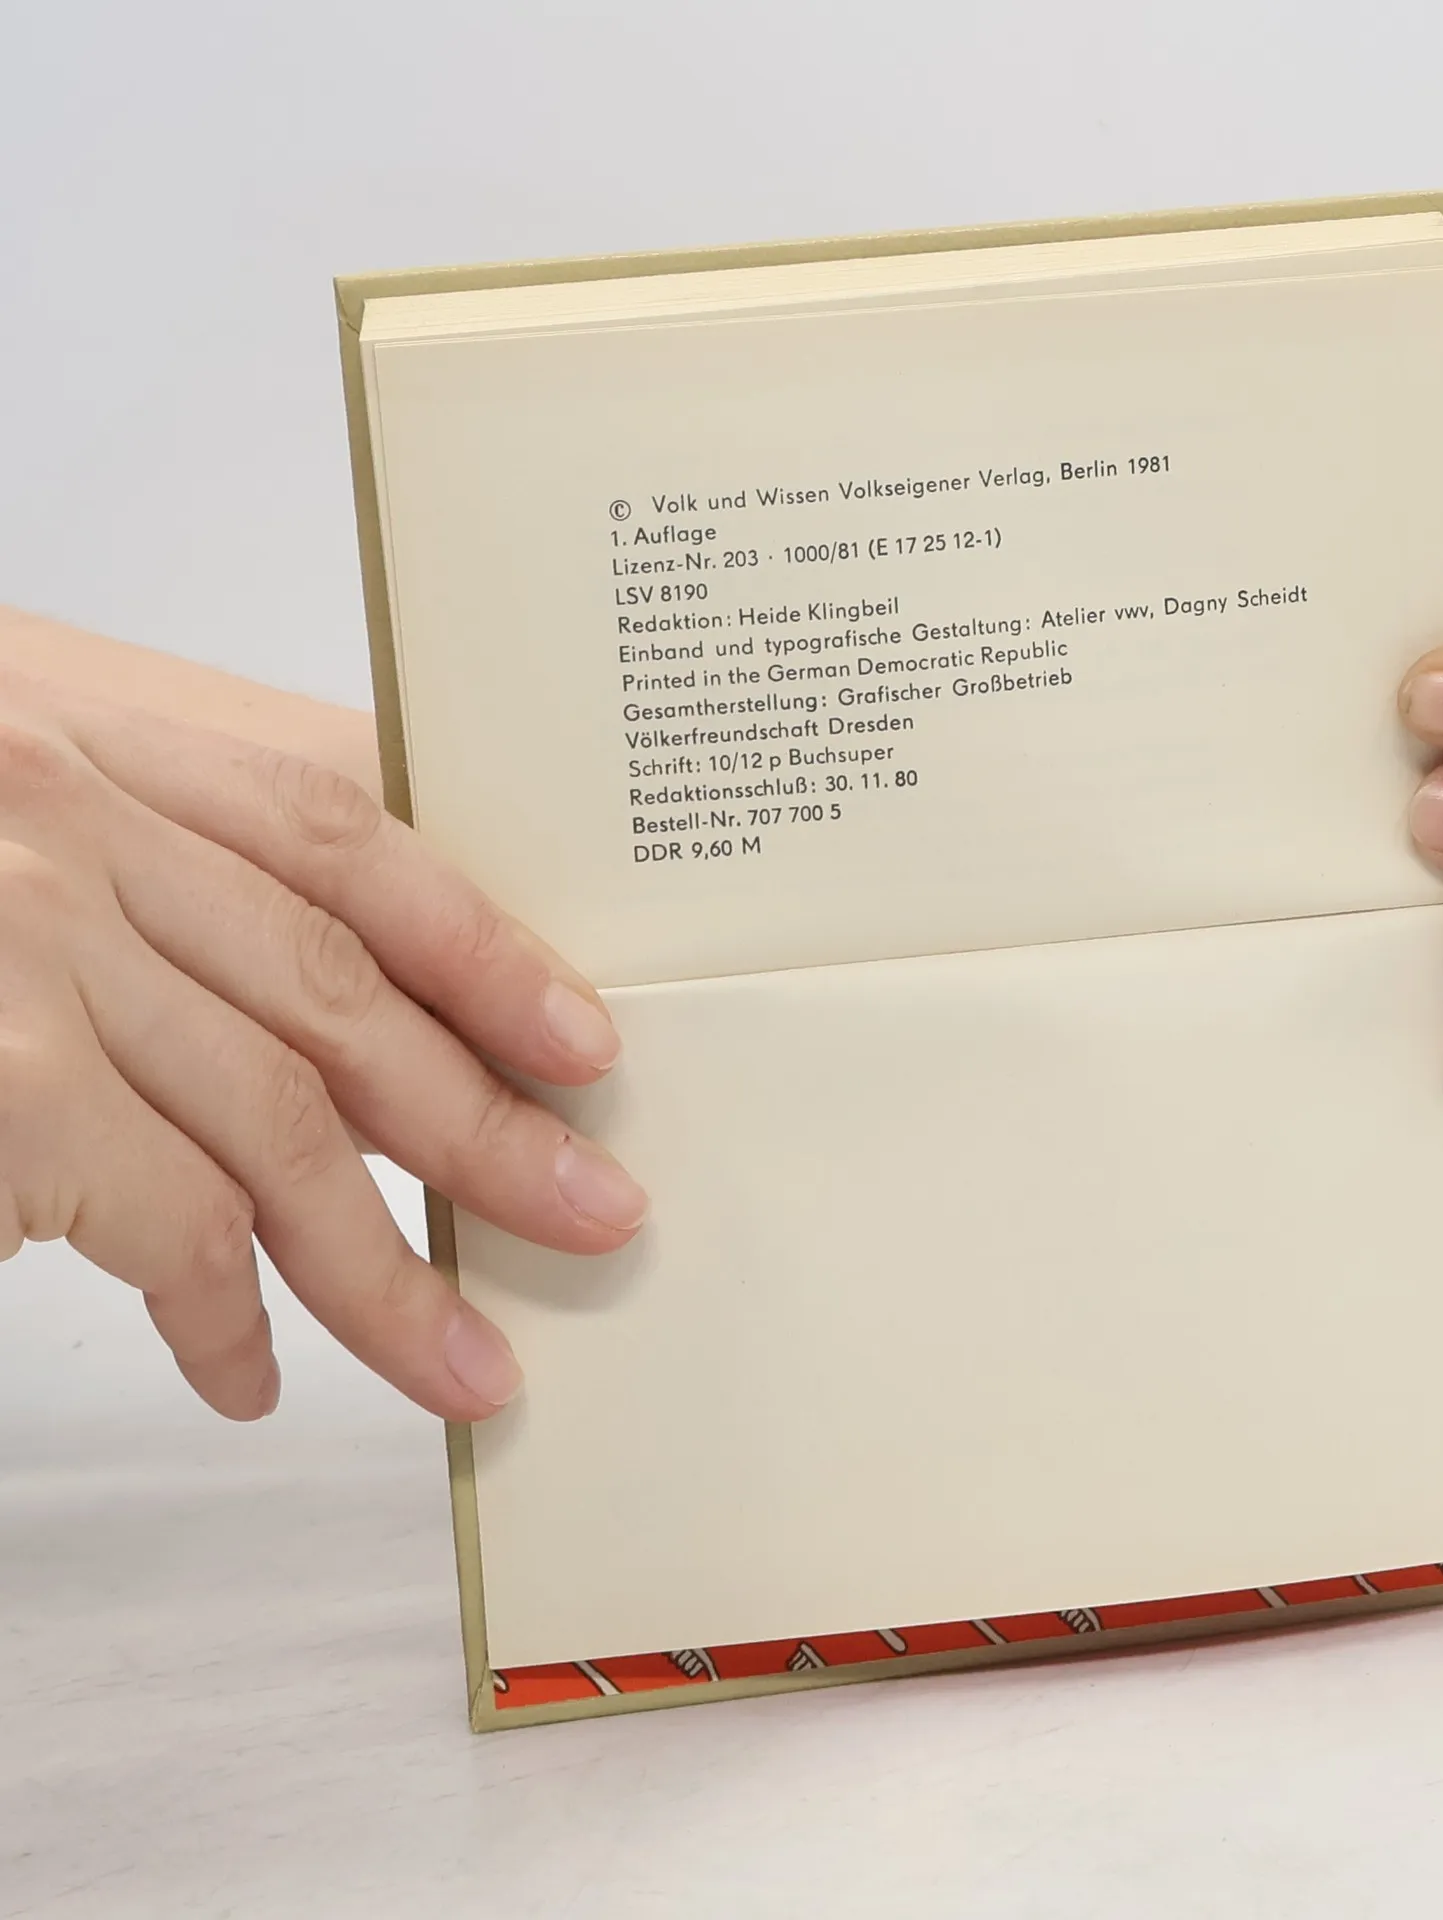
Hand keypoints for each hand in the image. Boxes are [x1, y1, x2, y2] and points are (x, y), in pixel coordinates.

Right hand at [0, 659, 647, 1420]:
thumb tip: (325, 990)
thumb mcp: (22, 778)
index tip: (586, 1043)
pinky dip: (213, 1315)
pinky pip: (156, 1222)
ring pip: (276, 1131)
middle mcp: (81, 836)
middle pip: (345, 1000)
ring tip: (469, 1362)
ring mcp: (30, 959)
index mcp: (110, 746)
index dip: (483, 945)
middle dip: (487, 1127)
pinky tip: (250, 1375)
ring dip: (385, 1268)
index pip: (350, 842)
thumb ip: (163, 849)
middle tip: (598, 1217)